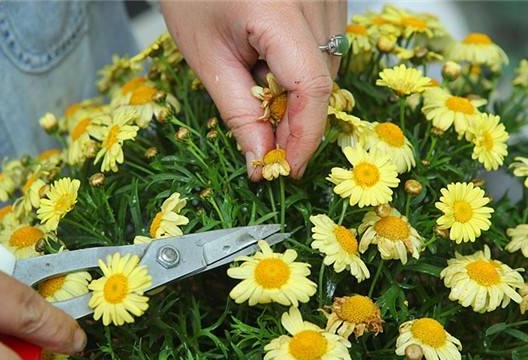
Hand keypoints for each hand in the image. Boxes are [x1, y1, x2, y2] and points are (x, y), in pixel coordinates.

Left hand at [160, 0, 346, 179]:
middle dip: (295, 119)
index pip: (312, 87)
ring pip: (328, 66)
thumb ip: (237, 110)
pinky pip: (327, 45)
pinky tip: (273, 58)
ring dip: (299, 92)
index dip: (304, 137)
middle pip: (323, 81)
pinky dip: (303, 67)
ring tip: (257, 76)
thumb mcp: (206, 55)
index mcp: (278, 9)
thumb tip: (260, 157)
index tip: (288, 168)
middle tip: (263, 134)